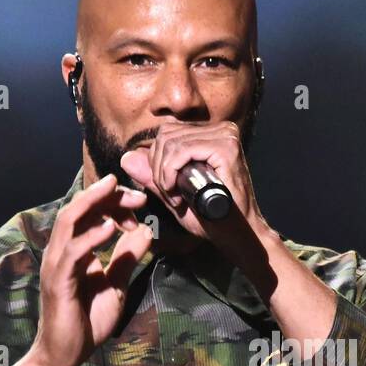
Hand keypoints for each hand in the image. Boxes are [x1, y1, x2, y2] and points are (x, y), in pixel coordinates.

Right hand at [28, 173, 152, 365]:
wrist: (65, 354)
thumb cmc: (87, 321)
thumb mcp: (116, 285)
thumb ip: (127, 259)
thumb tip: (146, 231)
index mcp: (75, 250)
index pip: (90, 214)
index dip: (114, 204)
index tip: (140, 205)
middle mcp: (62, 252)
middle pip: (79, 209)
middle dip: (106, 196)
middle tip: (136, 194)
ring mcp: (57, 265)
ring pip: (69, 221)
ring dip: (94, 204)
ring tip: (115, 191)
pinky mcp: (58, 281)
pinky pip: (73, 252)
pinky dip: (91, 237)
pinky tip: (111, 228)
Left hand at [119, 121, 267, 249]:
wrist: (238, 235)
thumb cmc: (212, 218)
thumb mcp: (174, 195)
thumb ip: (152, 176)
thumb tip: (127, 157)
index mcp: (211, 135)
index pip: (167, 134)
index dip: (157, 162)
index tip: (168, 191)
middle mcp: (220, 129)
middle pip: (165, 135)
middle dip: (157, 168)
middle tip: (170, 196)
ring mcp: (225, 136)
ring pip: (170, 142)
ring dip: (163, 174)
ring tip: (176, 198)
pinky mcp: (225, 147)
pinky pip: (180, 151)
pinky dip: (170, 173)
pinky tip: (177, 194)